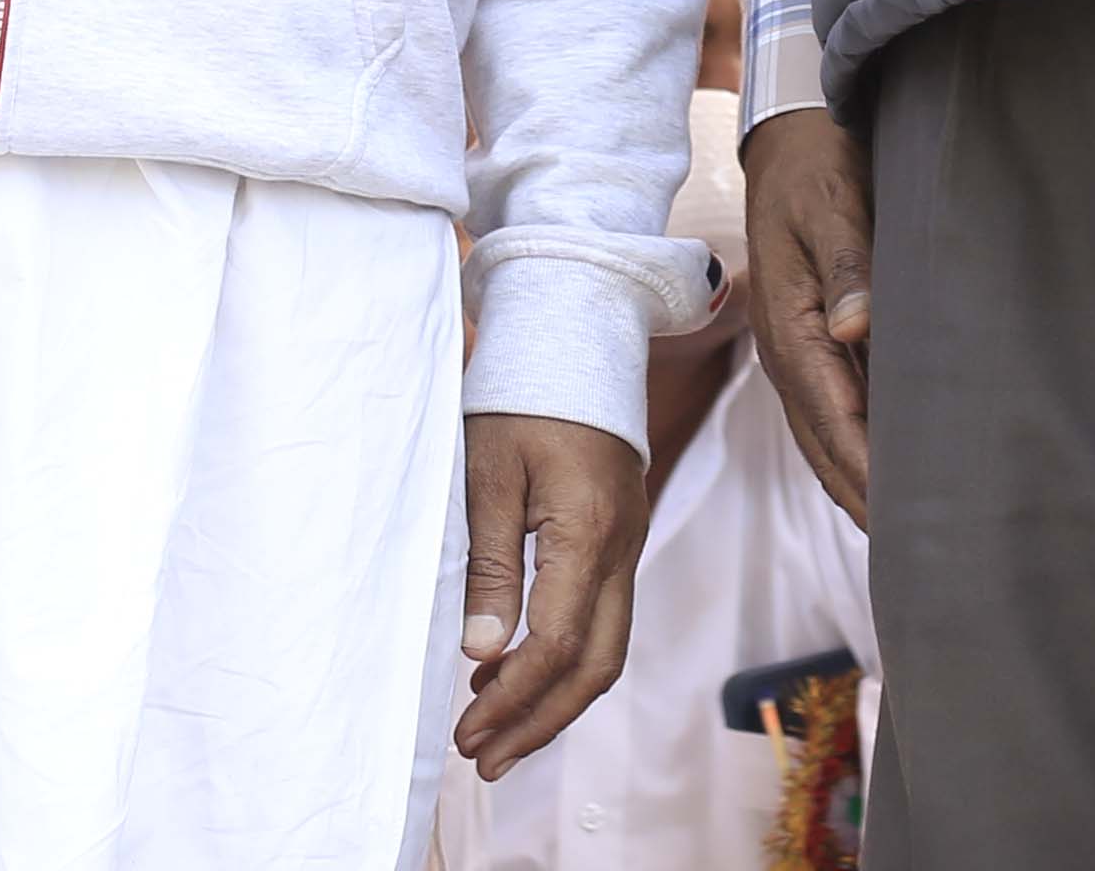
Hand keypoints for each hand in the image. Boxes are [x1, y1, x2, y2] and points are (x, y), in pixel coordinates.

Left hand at [454, 409, 650, 773]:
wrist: (576, 334)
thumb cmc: (522, 397)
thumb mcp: (488, 474)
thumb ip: (490, 566)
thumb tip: (483, 654)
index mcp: (589, 534)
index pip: (558, 645)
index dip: (514, 700)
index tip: (468, 733)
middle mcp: (621, 548)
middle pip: (597, 666)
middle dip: (541, 721)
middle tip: (484, 759)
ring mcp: (626, 544)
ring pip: (606, 649)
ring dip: (553, 697)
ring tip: (493, 729)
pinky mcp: (617, 538)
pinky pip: (602, 618)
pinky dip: (562, 658)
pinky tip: (510, 668)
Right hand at [739, 106, 875, 524]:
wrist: (790, 135)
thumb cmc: (817, 164)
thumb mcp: (831, 204)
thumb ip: (849, 266)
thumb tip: (856, 331)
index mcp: (789, 327)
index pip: (831, 418)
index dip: (865, 470)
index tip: (900, 518)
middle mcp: (787, 349)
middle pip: (824, 444)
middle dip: (861, 497)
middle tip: (913, 551)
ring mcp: (796, 347)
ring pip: (826, 434)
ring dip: (859, 479)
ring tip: (907, 529)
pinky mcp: (812, 337)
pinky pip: (834, 407)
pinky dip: (858, 444)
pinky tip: (892, 465)